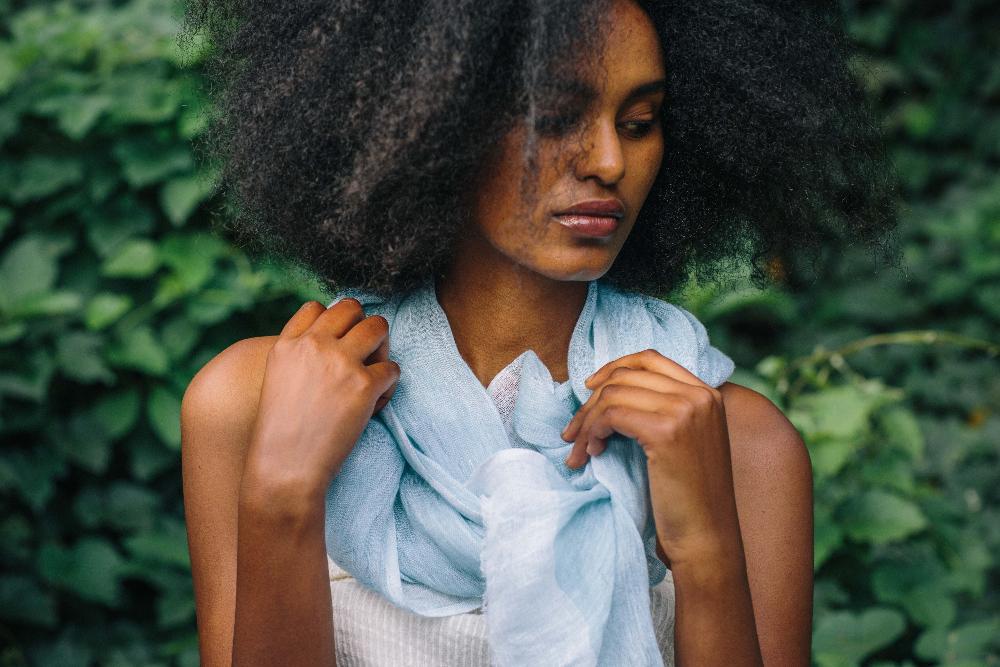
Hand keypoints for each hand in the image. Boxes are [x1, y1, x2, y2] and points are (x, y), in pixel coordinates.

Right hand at [244, 298, 399, 498]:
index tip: (338, 344)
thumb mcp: (277, 382)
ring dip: (383, 346)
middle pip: (352, 309)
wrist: (286, 468)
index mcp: (288, 344)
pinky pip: (393, 368)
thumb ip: (299, 357)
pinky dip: (390, 385)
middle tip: (364, 354)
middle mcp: (314, 345)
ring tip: (375, 373)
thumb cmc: (281, 434)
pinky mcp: (364, 384)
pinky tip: (376, 402)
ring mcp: (341, 362)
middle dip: (363, 327)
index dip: (333, 322)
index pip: (317, 307)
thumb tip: (332, 344)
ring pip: (379, 327)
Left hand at [560, 349, 740, 564]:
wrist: (708, 537)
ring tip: (582, 449)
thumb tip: (607, 390)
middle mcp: (700, 396)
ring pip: (614, 394)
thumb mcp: (684, 441)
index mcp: (707, 393)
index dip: (613, 368)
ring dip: (587, 420)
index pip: (650, 358)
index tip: (589, 389)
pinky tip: (593, 452)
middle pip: (627, 375)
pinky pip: (612, 414)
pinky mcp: (667, 432)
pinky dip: (593, 430)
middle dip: (591, 400)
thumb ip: (662, 410)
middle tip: (573, 432)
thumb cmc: (688, 497)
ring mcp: (686, 411)